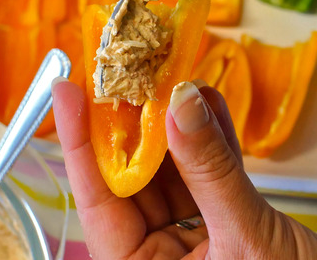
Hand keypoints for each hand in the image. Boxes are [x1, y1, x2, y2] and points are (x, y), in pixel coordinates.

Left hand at [51, 78, 316, 258]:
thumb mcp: (246, 238)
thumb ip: (212, 172)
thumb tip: (180, 106)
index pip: (99, 203)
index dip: (81, 144)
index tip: (70, 92)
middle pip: (135, 181)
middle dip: (138, 124)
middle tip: (135, 74)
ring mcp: (195, 244)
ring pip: (174, 174)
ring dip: (179, 127)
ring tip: (177, 79)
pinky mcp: (227, 228)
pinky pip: (211, 179)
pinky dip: (214, 142)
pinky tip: (210, 105)